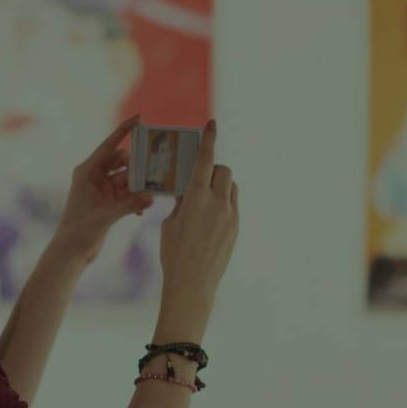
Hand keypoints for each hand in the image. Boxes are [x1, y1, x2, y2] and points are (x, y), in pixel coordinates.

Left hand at [51, 115, 157, 263]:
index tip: (139, 118)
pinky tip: (141, 210)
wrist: (71, 252)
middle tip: (154, 170)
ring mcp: (102, 189)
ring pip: (127, 178)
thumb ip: (129, 205)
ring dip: (138, 186)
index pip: (109, 145)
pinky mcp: (108, 202)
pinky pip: (128, 193)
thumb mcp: (106, 216)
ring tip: (150, 194)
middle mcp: (94, 177)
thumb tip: (151, 198)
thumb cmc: (79, 231)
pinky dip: (135, 199)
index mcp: (87, 172)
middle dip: (138, 166)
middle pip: (122, 161)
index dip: (124, 130)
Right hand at [156, 119, 237, 343]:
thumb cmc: (173, 253)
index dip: (209, 139)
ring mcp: (230, 216)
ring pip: (231, 187)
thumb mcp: (170, 223)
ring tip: (203, 200)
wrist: (192, 284)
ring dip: (219, 186)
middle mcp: (218, 203)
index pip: (205, 160)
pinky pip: (233, 205)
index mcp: (197, 198)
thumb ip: (182, 202)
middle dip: (212, 169)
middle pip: (223, 171)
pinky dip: (223, 202)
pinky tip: (208, 218)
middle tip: (198, 180)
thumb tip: (189, 191)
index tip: (212, 123)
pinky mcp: (236, 228)